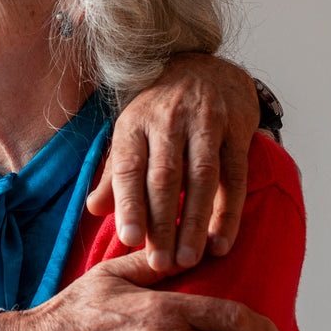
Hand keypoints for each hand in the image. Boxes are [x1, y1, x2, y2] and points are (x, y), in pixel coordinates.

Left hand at [86, 52, 257, 270]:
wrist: (204, 67)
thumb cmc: (160, 112)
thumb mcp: (131, 134)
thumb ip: (115, 174)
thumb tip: (94, 210)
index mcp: (134, 125)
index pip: (128, 167)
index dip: (128, 204)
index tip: (130, 239)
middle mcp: (168, 121)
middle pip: (164, 177)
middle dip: (162, 223)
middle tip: (161, 263)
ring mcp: (205, 123)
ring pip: (201, 178)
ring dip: (195, 222)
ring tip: (189, 259)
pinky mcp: (236, 129)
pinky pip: (234, 176)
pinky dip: (229, 212)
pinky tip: (221, 241)